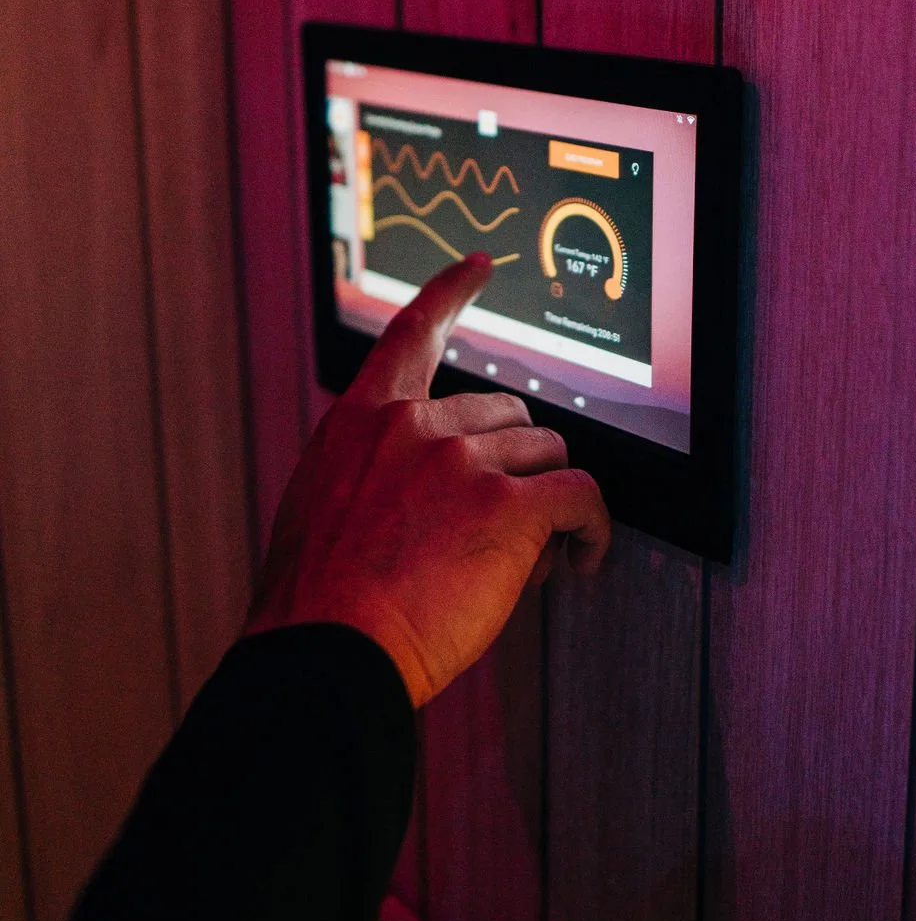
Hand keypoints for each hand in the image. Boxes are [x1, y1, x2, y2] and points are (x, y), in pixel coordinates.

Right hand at [245, 254, 611, 705]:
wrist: (326, 653)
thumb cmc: (317, 605)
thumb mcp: (316, 511)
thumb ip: (367, 477)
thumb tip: (418, 493)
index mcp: (360, 422)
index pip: (411, 335)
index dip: (450, 295)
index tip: (479, 267)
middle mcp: (413, 425)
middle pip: (507, 414)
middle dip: (516, 466)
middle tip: (504, 528)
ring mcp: (460, 461)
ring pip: (547, 456)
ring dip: (548, 504)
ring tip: (531, 560)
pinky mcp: (507, 506)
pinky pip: (581, 498)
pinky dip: (594, 530)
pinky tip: (583, 561)